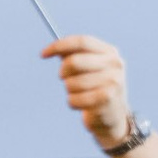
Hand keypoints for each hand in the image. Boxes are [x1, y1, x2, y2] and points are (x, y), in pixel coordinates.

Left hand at [41, 35, 134, 149]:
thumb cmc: (95, 88)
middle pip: (73, 61)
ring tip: (80, 93)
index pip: (82, 42)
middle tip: (65, 79)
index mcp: (109, 52)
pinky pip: (74, 99)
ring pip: (71, 83)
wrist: (113, 115)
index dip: (59, 46)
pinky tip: (82, 104)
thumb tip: (54, 49)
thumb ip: (73, 55)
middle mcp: (114, 64)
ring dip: (69, 90)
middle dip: (62, 72)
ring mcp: (113, 80)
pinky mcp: (107, 98)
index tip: (43, 54)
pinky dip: (72, 103)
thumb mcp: (88, 68)